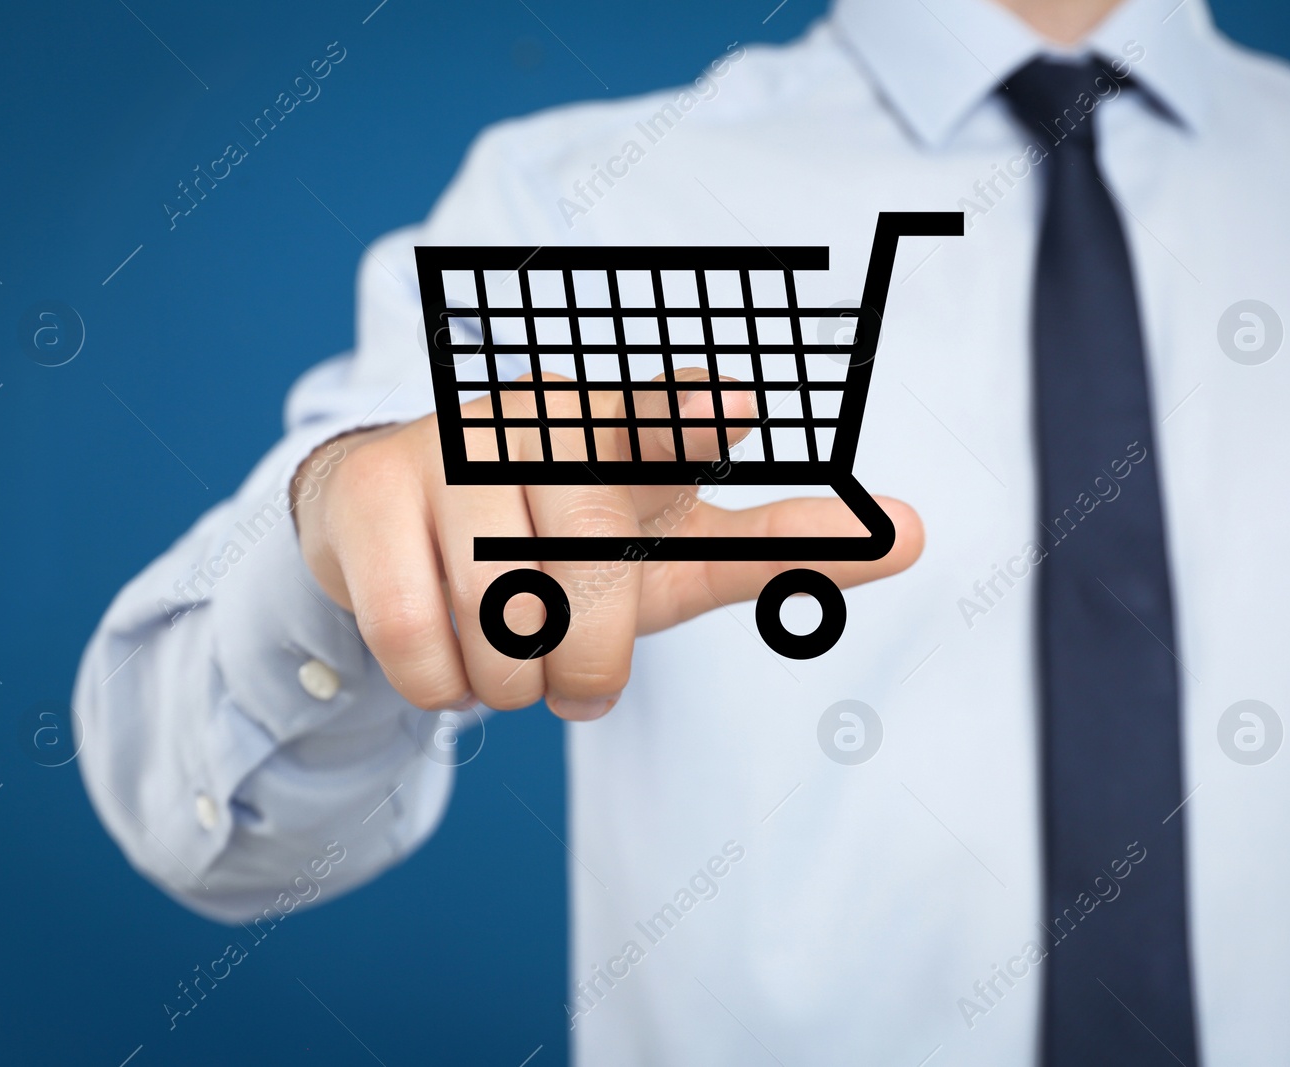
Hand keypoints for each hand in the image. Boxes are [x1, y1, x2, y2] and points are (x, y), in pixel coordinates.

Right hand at [293, 371, 922, 719]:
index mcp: (623, 434)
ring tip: (501, 656)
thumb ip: (778, 544)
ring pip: (494, 617)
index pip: (662, 421)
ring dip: (507, 681)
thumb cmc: (561, 543)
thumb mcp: (667, 552)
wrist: (406, 531)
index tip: (739, 402)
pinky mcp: (367, 489)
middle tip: (568, 676)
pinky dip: (440, 686)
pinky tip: (444, 664)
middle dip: (584, 664)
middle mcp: (536, 422)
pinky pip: (415, 636)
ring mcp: (444, 448)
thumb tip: (922, 531)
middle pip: (584, 583)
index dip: (693, 415)